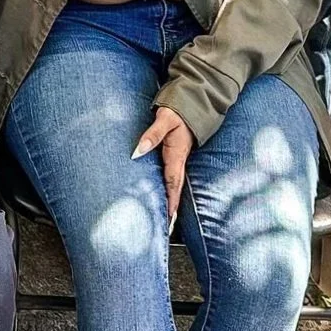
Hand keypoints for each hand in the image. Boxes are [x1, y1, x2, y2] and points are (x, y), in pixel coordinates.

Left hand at [133, 106, 193, 225]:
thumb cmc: (177, 112)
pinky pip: (172, 175)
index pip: (173, 182)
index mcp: (176, 154)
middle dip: (172, 207)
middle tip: (167, 227)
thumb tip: (138, 151)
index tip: (169, 217)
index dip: (171, 200)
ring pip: (174, 183)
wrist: (192, 104)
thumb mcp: (164, 120)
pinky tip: (163, 194)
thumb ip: (152, 134)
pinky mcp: (175, 155)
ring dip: (170, 199)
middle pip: (175, 188)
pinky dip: (169, 188)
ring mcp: (178, 158)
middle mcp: (178, 160)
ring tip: (165, 218)